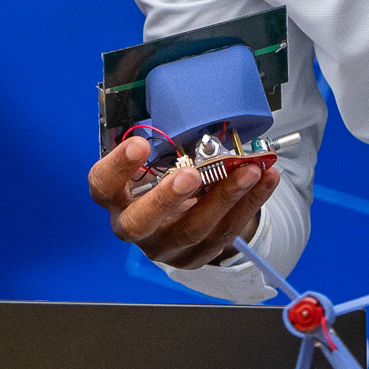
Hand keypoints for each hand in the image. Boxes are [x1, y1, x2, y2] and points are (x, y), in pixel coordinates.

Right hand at [85, 127, 279, 270]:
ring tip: (249, 170)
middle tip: (191, 175)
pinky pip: (225, 232)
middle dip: (167, 198)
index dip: (118, 167)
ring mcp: (165, 247)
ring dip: (224, 197)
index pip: (103, 186)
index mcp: (116, 199)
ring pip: (193, 228)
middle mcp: (134, 227)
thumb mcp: (152, 163)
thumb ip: (162, 146)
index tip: (139, 144)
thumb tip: (195, 113)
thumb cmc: (161, 181)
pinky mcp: (196, 256)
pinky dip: (249, 203)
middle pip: (141, 222)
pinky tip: (266, 179)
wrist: (179, 222)